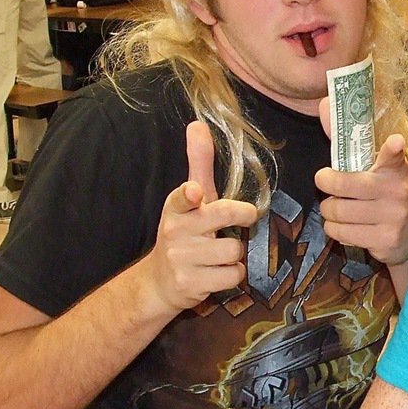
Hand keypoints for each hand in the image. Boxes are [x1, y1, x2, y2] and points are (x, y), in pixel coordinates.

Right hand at [143, 121, 258, 314]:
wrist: (160, 282)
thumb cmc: (184, 233)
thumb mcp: (189, 199)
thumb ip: (198, 164)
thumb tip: (198, 124)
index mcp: (176, 208)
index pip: (181, 198)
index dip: (189, 195)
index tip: (195, 192)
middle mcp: (175, 232)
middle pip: (221, 216)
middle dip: (241, 214)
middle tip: (248, 216)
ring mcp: (181, 260)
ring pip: (233, 250)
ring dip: (235, 254)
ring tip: (219, 255)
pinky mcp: (191, 284)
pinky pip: (232, 276)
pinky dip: (232, 275)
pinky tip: (217, 273)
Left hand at [316, 100, 407, 267]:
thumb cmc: (383, 195)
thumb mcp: (373, 168)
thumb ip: (347, 141)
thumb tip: (324, 104)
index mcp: (394, 169)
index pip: (394, 156)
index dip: (394, 148)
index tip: (395, 142)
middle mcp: (397, 191)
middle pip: (343, 186)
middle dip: (326, 189)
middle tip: (328, 189)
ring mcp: (393, 217)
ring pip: (337, 212)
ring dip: (329, 213)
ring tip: (337, 211)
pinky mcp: (386, 240)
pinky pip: (343, 233)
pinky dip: (336, 230)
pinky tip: (347, 227)